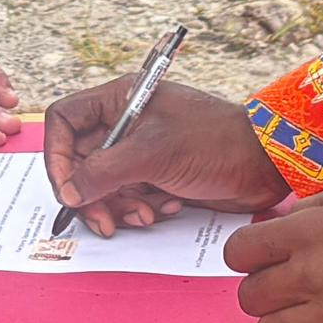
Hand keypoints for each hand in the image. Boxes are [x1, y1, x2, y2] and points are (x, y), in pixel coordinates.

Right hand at [45, 76, 287, 236]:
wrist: (265, 165)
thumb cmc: (214, 143)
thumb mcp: (154, 153)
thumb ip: (104, 171)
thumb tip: (69, 191)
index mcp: (120, 101)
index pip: (66, 121)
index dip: (57, 155)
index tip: (68, 189)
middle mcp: (125, 124)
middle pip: (79, 160)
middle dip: (89, 194)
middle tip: (105, 221)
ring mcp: (141, 151)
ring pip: (102, 185)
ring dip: (118, 206)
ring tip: (145, 215)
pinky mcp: (157, 176)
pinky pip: (129, 198)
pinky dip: (141, 209)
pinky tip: (169, 208)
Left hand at [224, 178, 322, 322]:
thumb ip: (315, 210)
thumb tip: (282, 224)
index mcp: (309, 234)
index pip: (241, 252)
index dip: (246, 257)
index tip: (258, 259)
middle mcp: (311, 277)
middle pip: (249, 296)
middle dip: (262, 291)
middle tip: (284, 288)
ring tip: (304, 314)